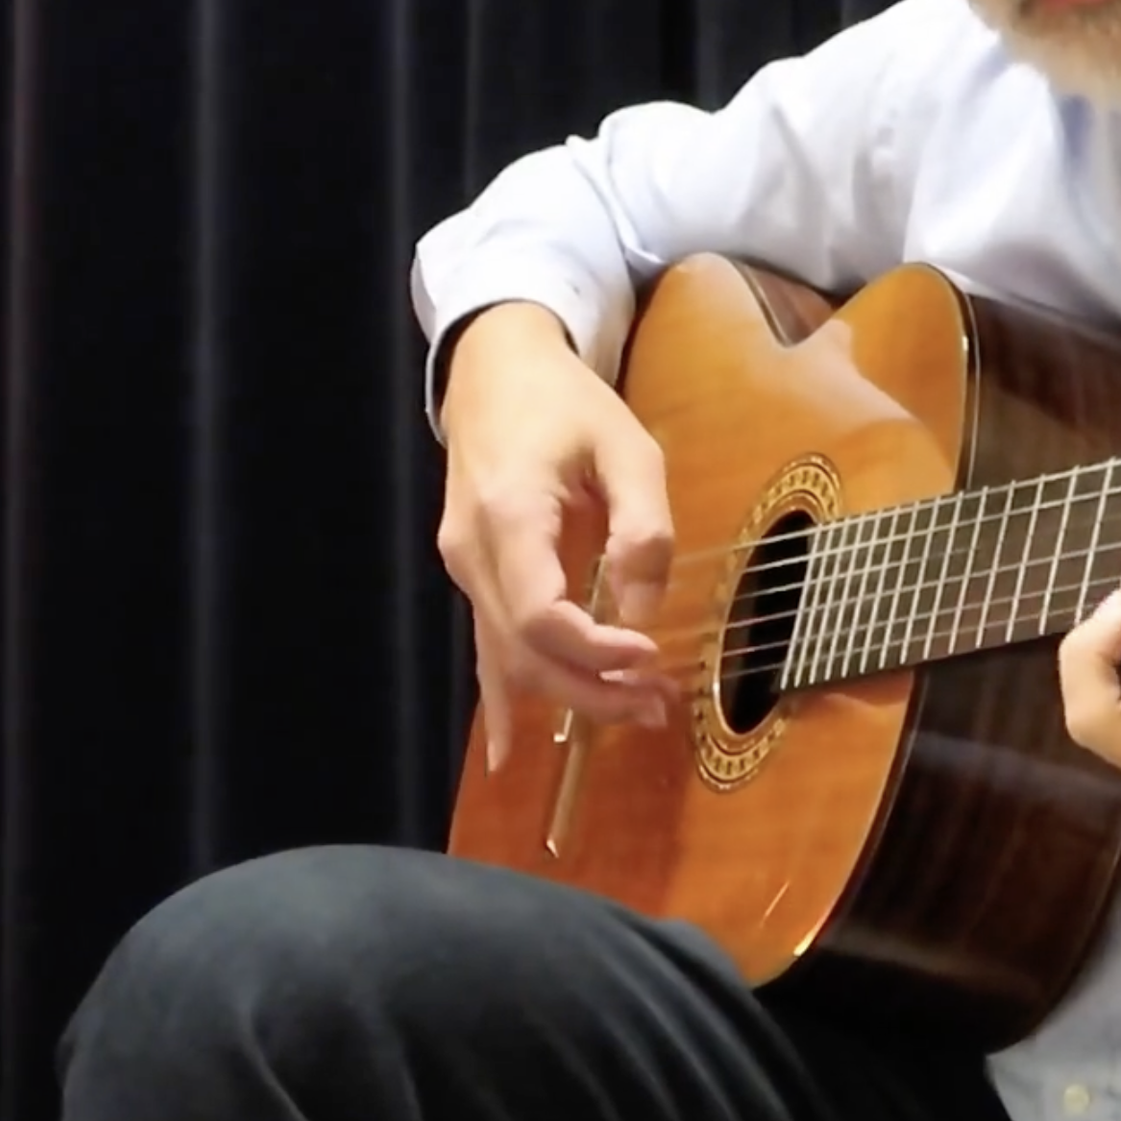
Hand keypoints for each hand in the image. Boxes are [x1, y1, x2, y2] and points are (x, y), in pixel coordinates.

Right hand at [435, 302, 680, 770]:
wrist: (496, 368)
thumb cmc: (566, 401)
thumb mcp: (626, 445)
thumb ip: (642, 526)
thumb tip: (643, 609)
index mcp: (509, 515)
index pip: (541, 615)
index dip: (595, 651)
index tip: (651, 656)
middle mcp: (472, 552)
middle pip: (522, 651)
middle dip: (591, 690)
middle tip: (658, 707)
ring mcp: (462, 565)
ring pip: (505, 655)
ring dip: (567, 693)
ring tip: (635, 712)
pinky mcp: (470, 572)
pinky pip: (486, 644)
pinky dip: (505, 696)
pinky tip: (508, 752)